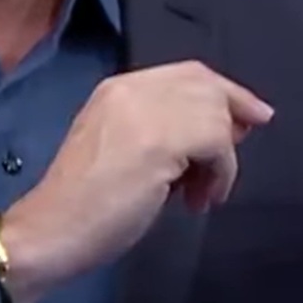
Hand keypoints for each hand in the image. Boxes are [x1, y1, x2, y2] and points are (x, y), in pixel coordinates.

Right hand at [0, 60, 271, 302]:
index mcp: (116, 88)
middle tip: (235, 155)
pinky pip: (217, 145)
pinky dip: (220, 174)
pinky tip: (199, 199)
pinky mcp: (161, 141)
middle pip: (206, 85)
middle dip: (234, 115)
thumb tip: (219, 130)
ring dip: (221, 158)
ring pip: (216, 115)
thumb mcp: (121, 149)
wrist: (51, 228)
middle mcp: (132, 89)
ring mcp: (146, 111)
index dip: (225, 92)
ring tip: (201, 193)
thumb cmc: (81, 204)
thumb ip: (161, 131)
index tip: (251, 115)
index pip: (186, 74)